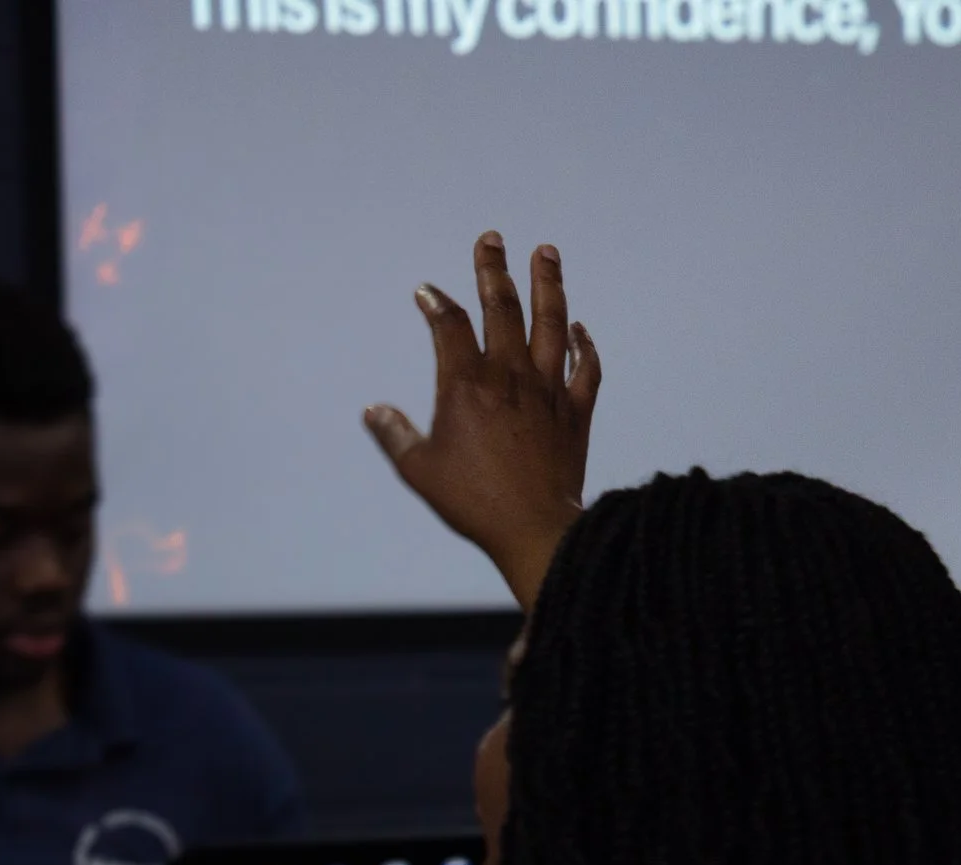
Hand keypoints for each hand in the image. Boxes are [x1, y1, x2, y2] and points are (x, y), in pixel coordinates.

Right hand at [365, 232, 601, 611]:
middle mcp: (510, 377)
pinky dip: (585, 345)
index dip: (436, 303)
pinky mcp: (576, 413)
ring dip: (548, 284)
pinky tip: (580, 328)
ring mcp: (548, 391)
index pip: (450, 326)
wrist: (535, 529)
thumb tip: (373, 411)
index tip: (427, 292)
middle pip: (502, 307)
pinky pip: (587, 369)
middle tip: (492, 239)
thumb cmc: (473, 503)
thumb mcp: (419, 471)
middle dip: (493, 269)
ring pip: (552, 323)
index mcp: (467, 386)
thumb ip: (395, 435)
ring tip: (546, 252)